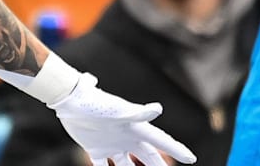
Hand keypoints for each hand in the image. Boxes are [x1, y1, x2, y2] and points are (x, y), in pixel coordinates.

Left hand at [49, 73, 195, 165]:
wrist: (69, 100)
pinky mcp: (96, 149)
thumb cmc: (95, 102)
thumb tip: (157, 109)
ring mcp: (112, 144)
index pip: (161, 141)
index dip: (176, 150)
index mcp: (135, 128)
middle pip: (148, 157)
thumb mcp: (118, 110)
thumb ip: (138, 112)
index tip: (191, 158)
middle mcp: (127, 137)